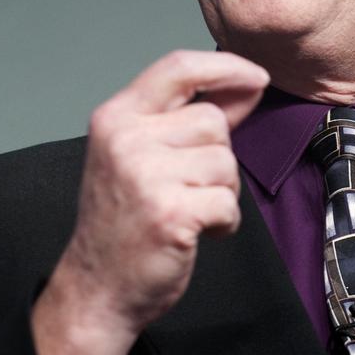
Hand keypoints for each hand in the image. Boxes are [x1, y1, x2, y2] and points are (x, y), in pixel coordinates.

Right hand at [31, 50, 268, 354]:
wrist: (98, 288)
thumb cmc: (124, 222)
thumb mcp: (139, 157)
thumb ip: (185, 120)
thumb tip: (242, 87)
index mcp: (116, 117)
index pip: (179, 66)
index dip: (226, 67)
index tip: (256, 77)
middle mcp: (126, 139)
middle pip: (213, 120)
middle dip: (218, 157)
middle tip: (190, 189)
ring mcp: (146, 175)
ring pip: (225, 162)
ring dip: (222, 193)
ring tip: (189, 212)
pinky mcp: (170, 212)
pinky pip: (228, 202)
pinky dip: (224, 222)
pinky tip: (197, 232)